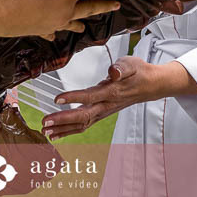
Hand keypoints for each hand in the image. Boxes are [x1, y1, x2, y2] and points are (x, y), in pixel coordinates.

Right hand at [0, 0, 119, 38]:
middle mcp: (63, 13)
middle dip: (104, 6)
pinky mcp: (37, 31)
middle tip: (117, 5)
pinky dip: (53, 32)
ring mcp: (51, 24)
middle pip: (89, 8)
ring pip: (71, 24)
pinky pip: (50, 33)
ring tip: (86, 28)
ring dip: (79, 24)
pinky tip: (52, 34)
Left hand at [40, 57, 196, 138]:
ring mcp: (103, 112)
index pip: (90, 96)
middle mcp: (106, 106)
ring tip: (46, 131)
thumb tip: (113, 71)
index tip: (57, 98)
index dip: (73, 97)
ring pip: (81, 124)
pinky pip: (83, 125)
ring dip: (63, 128)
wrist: (150, 85)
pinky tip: (57, 133)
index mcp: (111, 92)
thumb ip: (122, 68)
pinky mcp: (100, 114)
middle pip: (82, 116)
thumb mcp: (131, 63)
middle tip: (45, 122)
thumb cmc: (138, 72)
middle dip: (62, 120)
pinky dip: (69, 130)